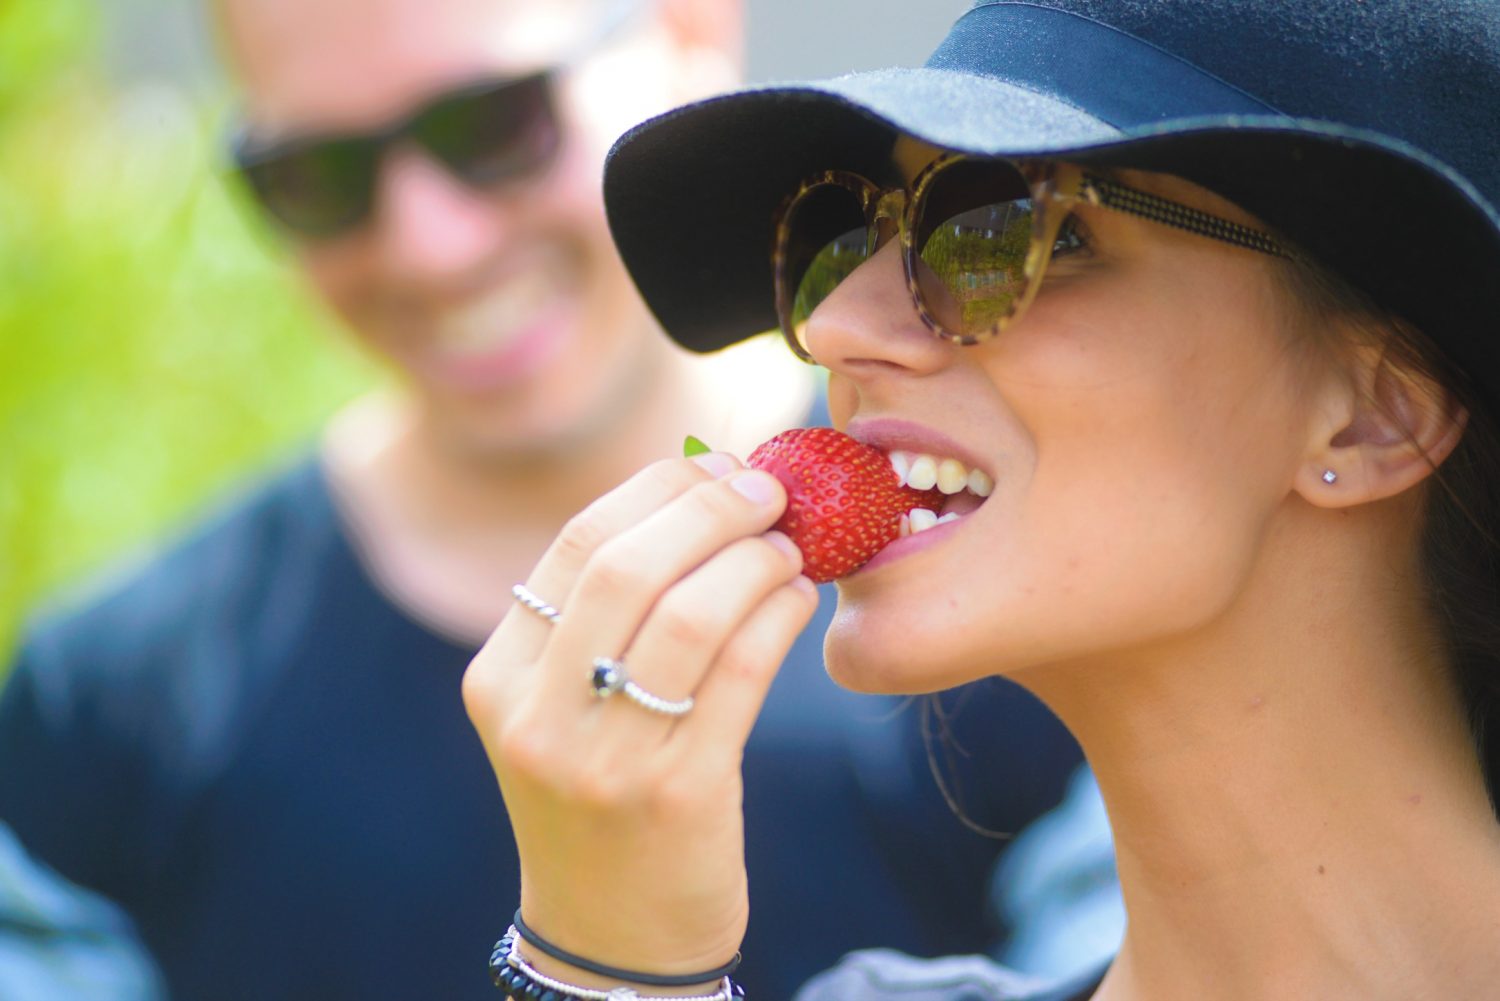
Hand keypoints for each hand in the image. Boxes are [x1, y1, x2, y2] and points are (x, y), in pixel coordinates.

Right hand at [463, 452, 817, 983]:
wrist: (611, 937)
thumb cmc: (601, 796)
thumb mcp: (563, 710)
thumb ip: (603, 617)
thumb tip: (698, 491)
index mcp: (500, 679)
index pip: (578, 545)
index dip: (659, 489)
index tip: (717, 463)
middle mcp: (538, 716)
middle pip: (629, 568)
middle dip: (711, 509)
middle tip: (768, 488)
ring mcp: (604, 760)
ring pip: (690, 615)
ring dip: (754, 560)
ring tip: (790, 545)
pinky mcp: (678, 793)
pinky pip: (741, 674)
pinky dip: (778, 617)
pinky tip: (799, 598)